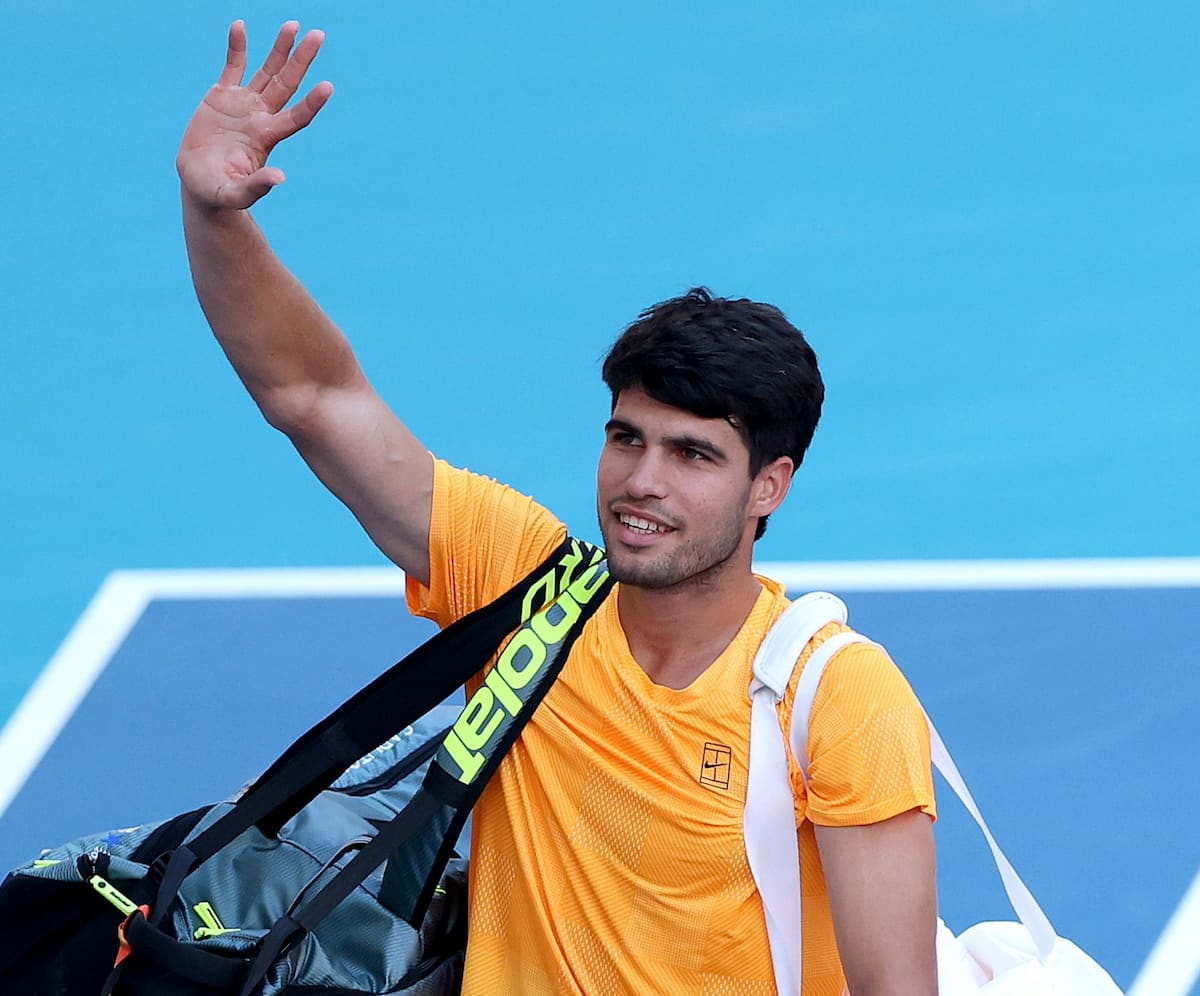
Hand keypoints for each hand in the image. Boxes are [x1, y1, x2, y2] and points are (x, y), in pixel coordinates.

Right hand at [177, 20, 332, 209]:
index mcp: (267, 138)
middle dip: (302, 60)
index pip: (296, 117)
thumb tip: (280, 178)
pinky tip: (240, 26)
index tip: (328, 86)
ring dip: (280, 49)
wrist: (201, 183)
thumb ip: (256, 187)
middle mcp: (261, 117)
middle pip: (287, 84)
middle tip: (319, 35)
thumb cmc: (220, 193)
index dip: (311, 103)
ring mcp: (243, 104)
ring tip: (294, 25)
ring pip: (267, 71)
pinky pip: (233, 66)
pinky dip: (236, 47)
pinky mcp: (222, 96)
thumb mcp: (236, 194)